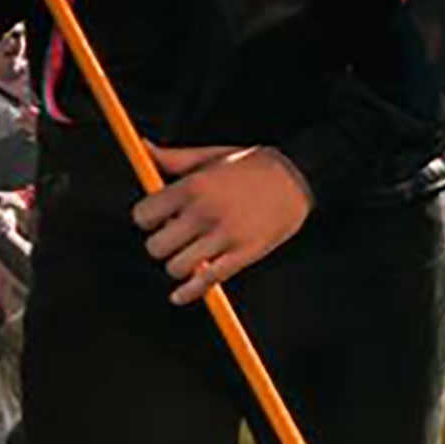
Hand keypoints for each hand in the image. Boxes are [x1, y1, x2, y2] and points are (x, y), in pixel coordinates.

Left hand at [135, 146, 313, 304]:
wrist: (301, 176)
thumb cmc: (253, 166)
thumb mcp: (213, 156)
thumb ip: (175, 158)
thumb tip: (144, 148)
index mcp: (194, 185)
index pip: (143, 215)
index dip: (148, 218)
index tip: (159, 219)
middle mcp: (205, 211)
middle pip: (156, 247)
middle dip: (162, 244)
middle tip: (176, 238)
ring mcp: (225, 234)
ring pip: (176, 267)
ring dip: (179, 264)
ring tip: (190, 255)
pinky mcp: (244, 253)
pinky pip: (205, 282)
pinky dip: (189, 293)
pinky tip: (181, 294)